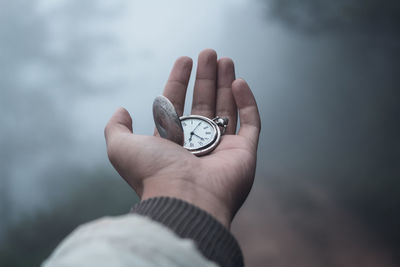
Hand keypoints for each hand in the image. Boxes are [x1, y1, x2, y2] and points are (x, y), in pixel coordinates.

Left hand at [105, 49, 260, 227]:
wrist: (185, 199)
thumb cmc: (153, 173)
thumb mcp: (121, 148)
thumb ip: (116, 128)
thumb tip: (122, 110)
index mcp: (172, 142)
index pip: (177, 104)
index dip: (180, 81)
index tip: (185, 59)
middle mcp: (198, 144)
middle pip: (204, 103)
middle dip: (206, 78)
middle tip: (209, 53)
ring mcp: (223, 148)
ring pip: (227, 109)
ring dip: (226, 83)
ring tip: (225, 59)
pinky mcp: (245, 152)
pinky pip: (250, 123)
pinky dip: (247, 102)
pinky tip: (240, 82)